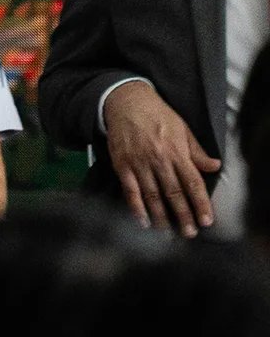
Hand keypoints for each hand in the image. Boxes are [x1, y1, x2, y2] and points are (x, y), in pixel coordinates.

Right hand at [104, 79, 219, 234]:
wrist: (126, 102)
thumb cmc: (158, 115)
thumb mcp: (183, 129)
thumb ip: (197, 151)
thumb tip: (215, 167)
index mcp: (177, 151)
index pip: (193, 183)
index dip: (200, 203)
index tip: (206, 221)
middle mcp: (159, 159)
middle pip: (173, 193)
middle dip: (183, 215)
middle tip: (189, 233)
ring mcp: (139, 163)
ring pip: (152, 195)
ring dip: (161, 216)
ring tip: (167, 234)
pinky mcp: (122, 164)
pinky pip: (130, 190)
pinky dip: (135, 207)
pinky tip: (142, 220)